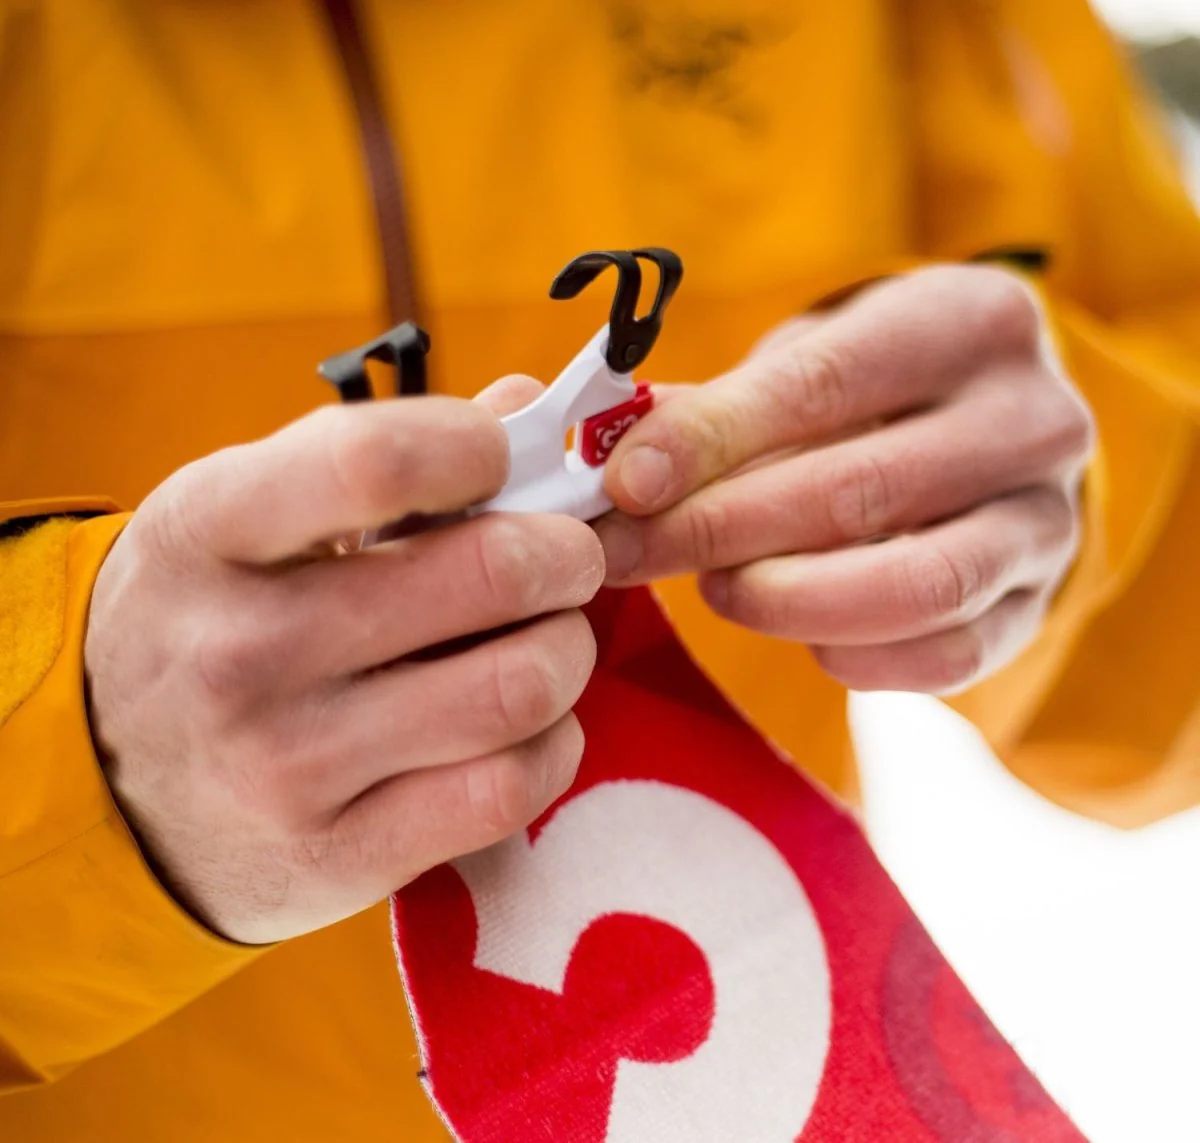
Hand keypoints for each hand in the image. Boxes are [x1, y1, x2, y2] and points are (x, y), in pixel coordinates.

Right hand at [85, 378, 602, 943]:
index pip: (377, 461)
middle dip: (566, 555)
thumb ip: (376, 458)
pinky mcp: (336, 856)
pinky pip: (507, 790)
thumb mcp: (246, 520)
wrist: (106, 790)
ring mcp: (286, 766)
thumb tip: (525, 407)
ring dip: (567, 652)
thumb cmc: (212, 620)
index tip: (502, 461)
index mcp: (210, 532)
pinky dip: (551, 746)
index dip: (480, 447)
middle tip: (566, 559)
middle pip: (492, 574)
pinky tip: (527, 726)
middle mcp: (240, 650)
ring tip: (548, 642)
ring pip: (518, 688)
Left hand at [596, 265, 1093, 693]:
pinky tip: (800, 633)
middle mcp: (1033, 420)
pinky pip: (944, 656)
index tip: (626, 482)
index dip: (712, 439)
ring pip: (916, 586)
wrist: (988, 436)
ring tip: (716, 589)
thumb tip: (616, 462)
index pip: (825, 382)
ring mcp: (1048, 521)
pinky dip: (852, 655)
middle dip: (722, 531)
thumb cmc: (874, 394)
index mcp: (969, 323)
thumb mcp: (810, 363)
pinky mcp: (1038, 606)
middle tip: (631, 554)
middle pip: (861, 491)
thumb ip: (720, 408)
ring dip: (786, 600)